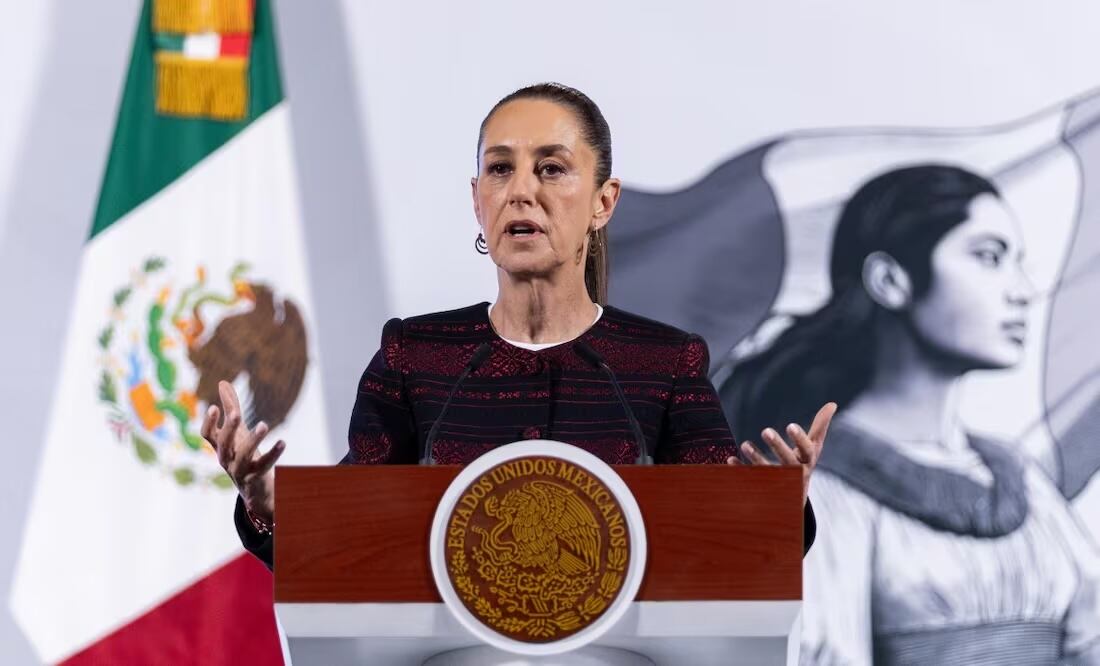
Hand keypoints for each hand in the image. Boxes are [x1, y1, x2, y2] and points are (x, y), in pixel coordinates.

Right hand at [201, 380, 285, 523]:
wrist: (254, 490)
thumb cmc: (243, 454)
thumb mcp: (237, 431)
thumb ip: (231, 406)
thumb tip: (222, 382)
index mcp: (220, 447)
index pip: (207, 435)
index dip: (209, 423)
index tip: (214, 407)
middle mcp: (226, 459)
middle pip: (223, 444)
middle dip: (229, 429)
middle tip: (236, 414)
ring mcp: (239, 470)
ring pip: (243, 455)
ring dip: (253, 440)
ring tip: (264, 425)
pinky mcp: (255, 477)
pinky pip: (264, 465)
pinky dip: (274, 453)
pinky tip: (283, 442)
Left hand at [727, 402, 836, 506]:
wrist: (794, 495)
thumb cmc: (804, 463)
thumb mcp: (814, 446)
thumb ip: (820, 426)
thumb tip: (832, 403)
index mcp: (808, 461)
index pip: (806, 450)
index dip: (799, 439)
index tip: (790, 425)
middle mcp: (795, 473)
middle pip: (788, 461)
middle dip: (777, 446)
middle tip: (765, 430)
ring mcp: (779, 482)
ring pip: (768, 471)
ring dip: (756, 458)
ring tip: (745, 444)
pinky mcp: (764, 487)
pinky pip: (751, 479)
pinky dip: (741, 470)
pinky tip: (731, 459)